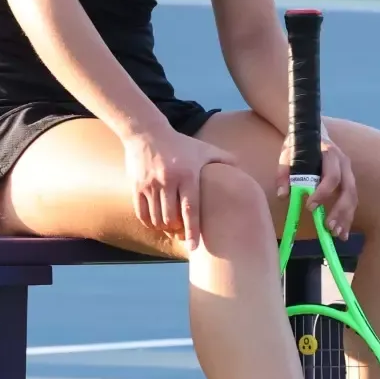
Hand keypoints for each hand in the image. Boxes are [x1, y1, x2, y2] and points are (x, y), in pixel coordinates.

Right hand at [122, 125, 230, 247]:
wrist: (147, 131)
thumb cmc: (179, 143)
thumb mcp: (202, 148)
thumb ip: (223, 158)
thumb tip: (242, 167)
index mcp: (187, 175)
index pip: (190, 209)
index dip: (193, 230)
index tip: (194, 247)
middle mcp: (168, 181)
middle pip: (172, 217)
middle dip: (177, 230)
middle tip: (182, 233)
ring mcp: (150, 184)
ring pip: (156, 218)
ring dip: (164, 227)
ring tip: (170, 227)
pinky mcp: (137, 186)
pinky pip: (142, 213)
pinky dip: (149, 222)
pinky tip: (155, 222)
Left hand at [281, 125, 358, 239]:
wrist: (313, 133)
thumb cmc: (299, 144)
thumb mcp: (287, 154)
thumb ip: (284, 173)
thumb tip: (283, 195)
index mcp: (329, 153)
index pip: (331, 176)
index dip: (322, 193)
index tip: (309, 207)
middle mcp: (344, 163)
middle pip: (348, 189)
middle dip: (340, 210)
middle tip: (328, 227)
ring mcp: (349, 172)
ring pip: (353, 197)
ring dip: (346, 217)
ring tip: (337, 235)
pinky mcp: (349, 181)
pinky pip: (352, 201)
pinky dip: (348, 217)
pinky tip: (343, 232)